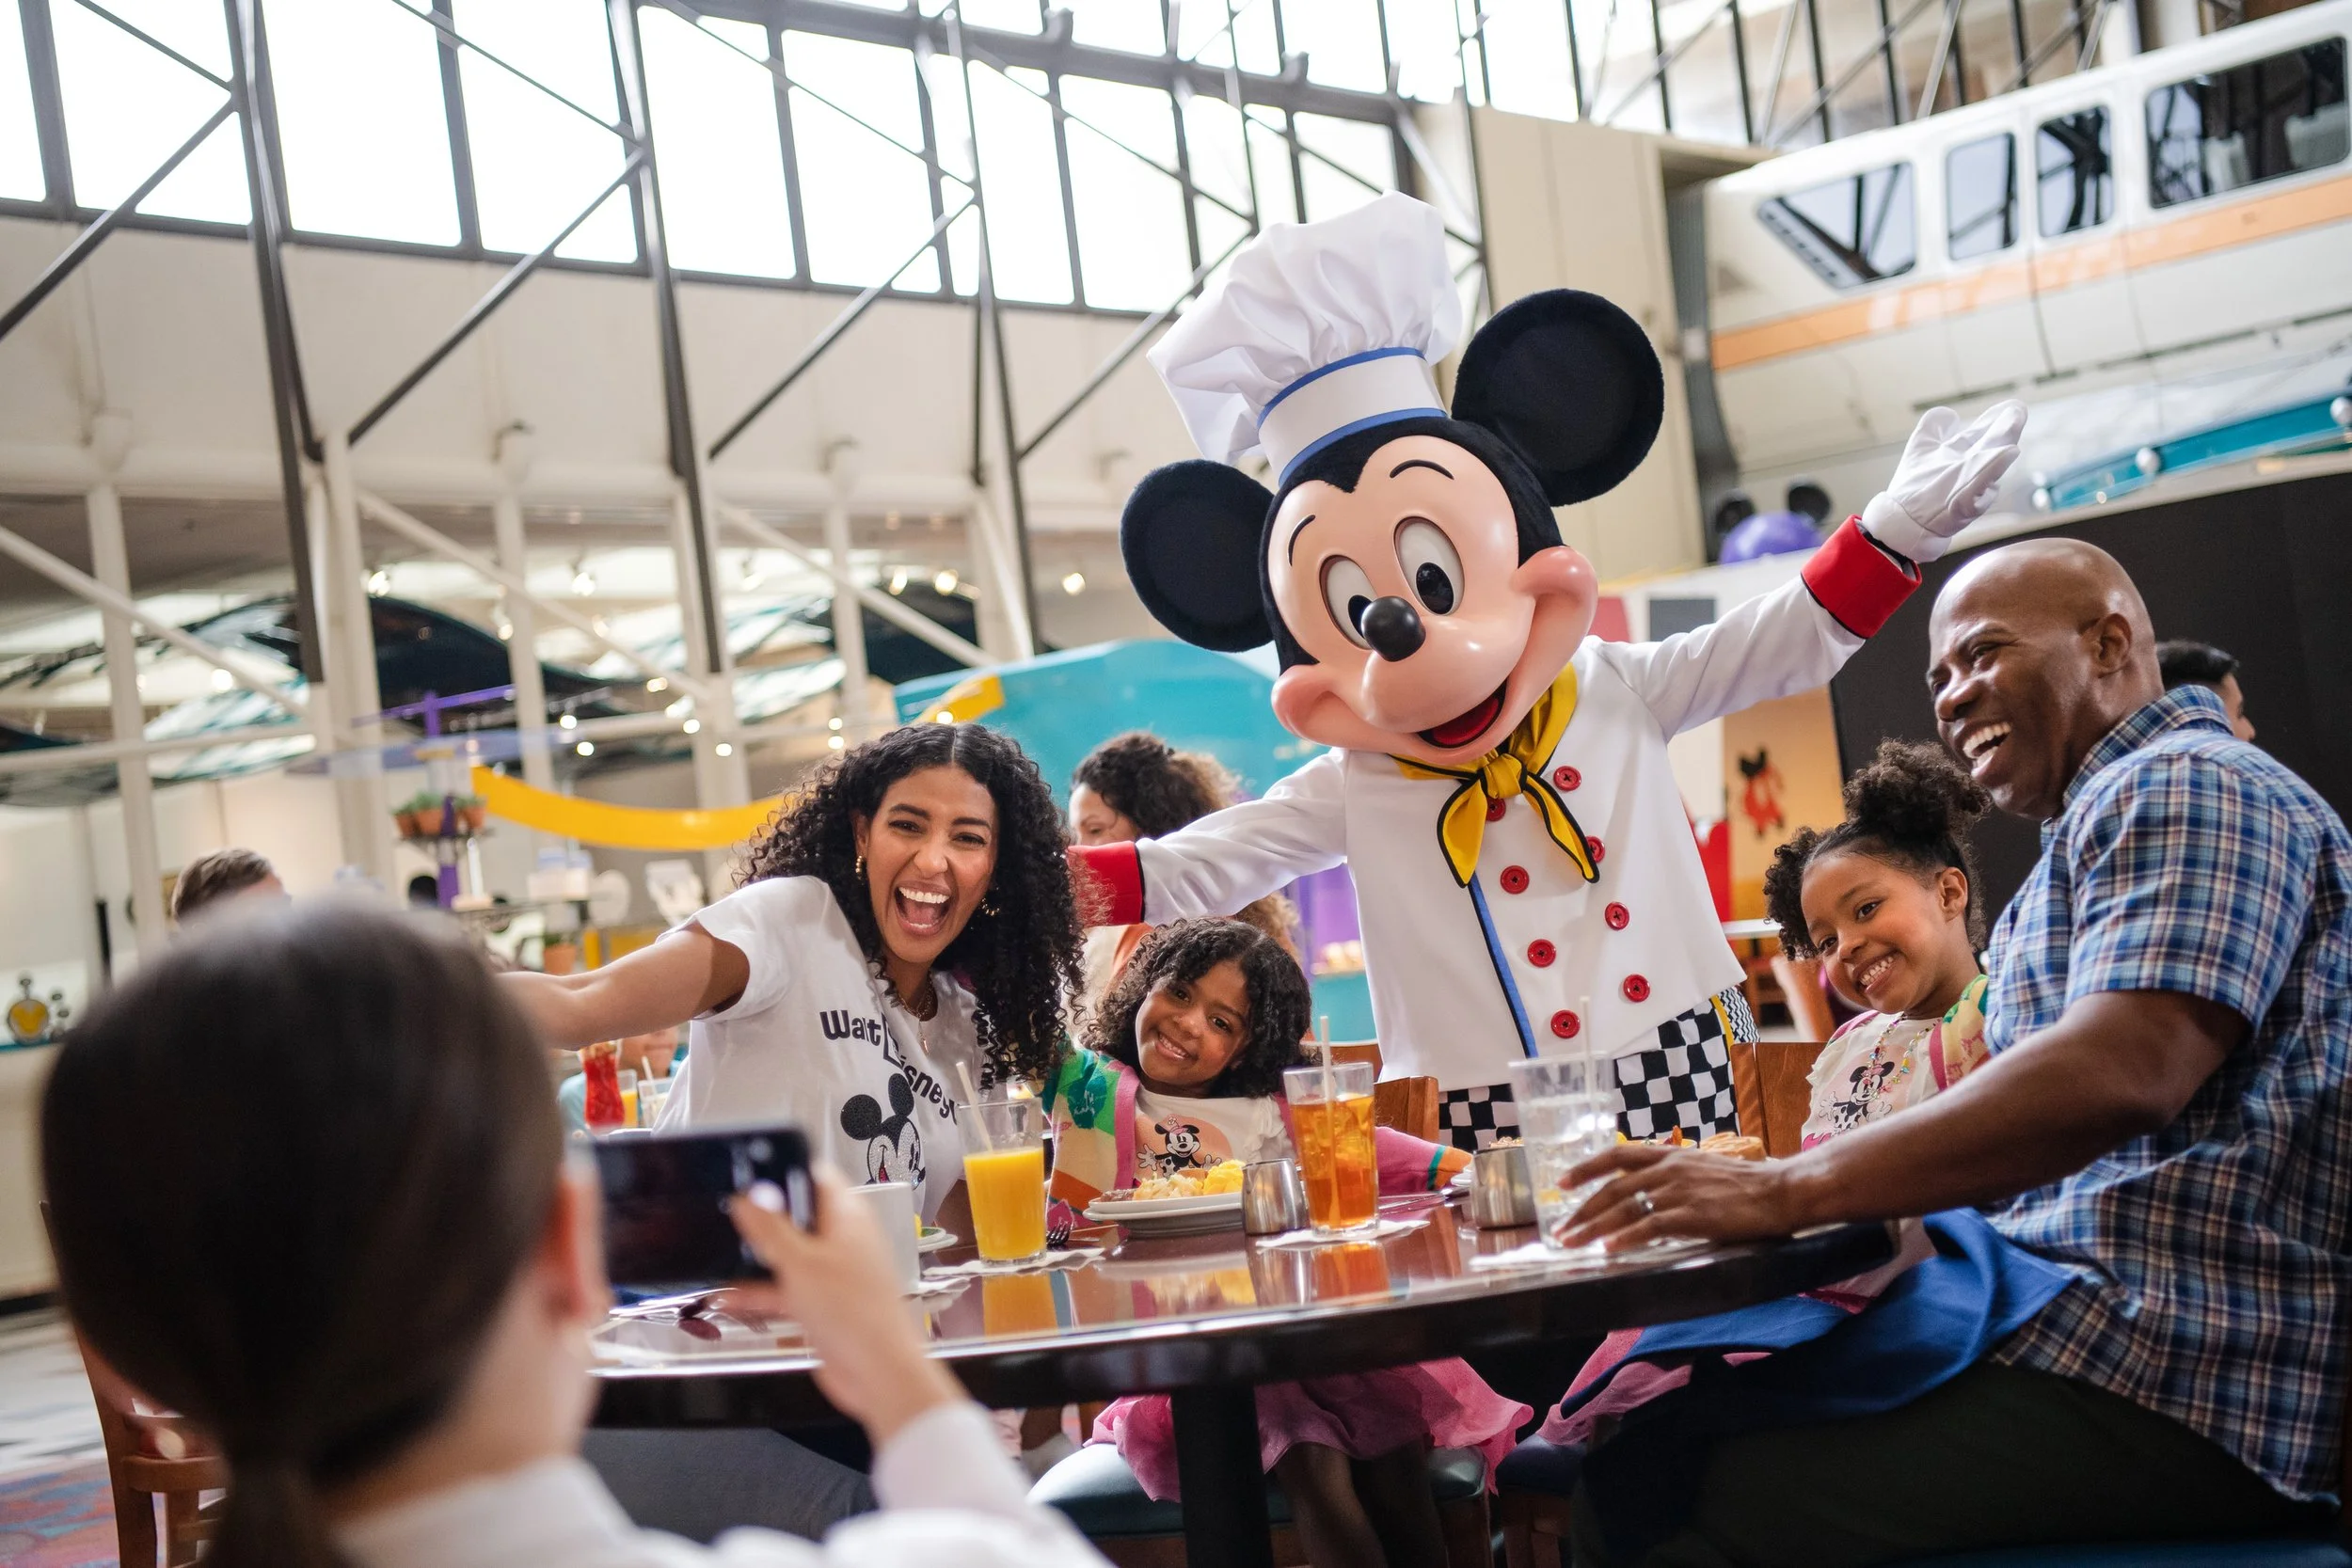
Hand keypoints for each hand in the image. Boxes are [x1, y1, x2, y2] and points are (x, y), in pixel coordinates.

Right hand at [729, 1167, 964, 1445]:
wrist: (878, 1374)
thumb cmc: (859, 1317)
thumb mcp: (802, 1264)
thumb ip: (772, 1228)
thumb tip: (751, 1195)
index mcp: (848, 1219)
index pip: (818, 1177)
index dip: (787, 1170)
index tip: (754, 1172)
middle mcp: (843, 1243)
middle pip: (799, 1218)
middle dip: (764, 1219)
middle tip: (731, 1216)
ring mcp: (833, 1276)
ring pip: (788, 1257)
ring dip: (756, 1259)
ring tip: (721, 1255)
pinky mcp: (823, 1306)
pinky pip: (785, 1291)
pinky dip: (760, 1293)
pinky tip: (730, 1297)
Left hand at [1554, 1143, 1812, 1251]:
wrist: (1779, 1191)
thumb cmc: (1745, 1185)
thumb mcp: (1701, 1170)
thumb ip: (1674, 1178)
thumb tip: (1649, 1193)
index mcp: (1670, 1156)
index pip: (1617, 1156)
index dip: (1586, 1168)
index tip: (1562, 1182)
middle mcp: (1668, 1170)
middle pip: (1612, 1189)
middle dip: (1582, 1211)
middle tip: (1560, 1231)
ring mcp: (1679, 1192)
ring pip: (1624, 1209)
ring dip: (1593, 1228)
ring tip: (1572, 1244)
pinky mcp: (1692, 1215)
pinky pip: (1650, 1227)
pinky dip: (1625, 1238)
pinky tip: (1609, 1250)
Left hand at [1860, 400, 2026, 563]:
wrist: (1904, 522)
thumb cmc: (1916, 486)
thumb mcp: (1921, 447)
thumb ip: (1934, 426)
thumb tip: (1950, 414)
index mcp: (1963, 454)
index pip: (1986, 434)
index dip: (1999, 419)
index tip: (2013, 405)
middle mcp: (1970, 470)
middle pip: (1992, 449)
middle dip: (2006, 432)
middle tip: (2018, 411)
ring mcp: (1968, 489)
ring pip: (1987, 469)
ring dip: (1999, 452)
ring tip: (2011, 436)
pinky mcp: (1961, 508)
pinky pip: (1977, 492)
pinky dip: (1986, 477)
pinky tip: (2000, 461)